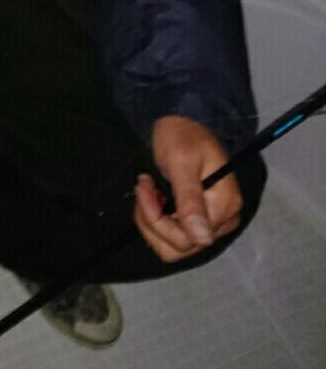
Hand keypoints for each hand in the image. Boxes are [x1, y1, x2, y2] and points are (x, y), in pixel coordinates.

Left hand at [133, 115, 241, 262]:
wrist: (183, 122)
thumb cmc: (183, 135)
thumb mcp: (181, 162)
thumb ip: (190, 200)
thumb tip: (202, 240)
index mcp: (224, 205)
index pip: (189, 237)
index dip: (158, 219)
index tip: (144, 186)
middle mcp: (224, 220)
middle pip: (182, 245)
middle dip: (153, 219)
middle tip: (143, 186)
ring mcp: (213, 223)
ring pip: (176, 247)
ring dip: (153, 223)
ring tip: (147, 192)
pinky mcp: (201, 221)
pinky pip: (176, 238)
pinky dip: (158, 222)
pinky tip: (154, 199)